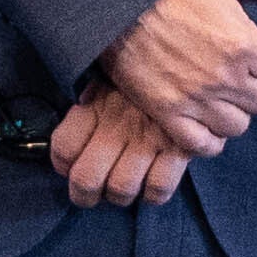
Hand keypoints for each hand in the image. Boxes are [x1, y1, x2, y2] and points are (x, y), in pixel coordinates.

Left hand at [45, 84, 189, 207]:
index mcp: (97, 104)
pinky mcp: (180, 149)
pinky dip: (152, 194)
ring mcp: (150, 139)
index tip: (70, 166)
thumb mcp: (112, 76)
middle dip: (84, 195)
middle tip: (90, 193)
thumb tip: (74, 132)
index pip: (64, 148)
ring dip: (119, 196)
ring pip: (121, 189)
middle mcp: (119, 124)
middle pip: (86, 179)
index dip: (62, 165)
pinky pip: (159, 188)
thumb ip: (90, 101)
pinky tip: (151, 183)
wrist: (194, 61)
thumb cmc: (149, 73)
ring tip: (123, 187)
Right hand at [105, 0, 256, 155]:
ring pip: (237, 126)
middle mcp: (224, 76)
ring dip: (233, 114)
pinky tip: (203, 122)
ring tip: (220, 97)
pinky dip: (207, 139)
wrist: (116, 1)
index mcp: (244, 43)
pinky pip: (202, 145)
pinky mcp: (167, 113)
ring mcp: (196, 98)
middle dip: (256, 88)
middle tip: (238, 76)